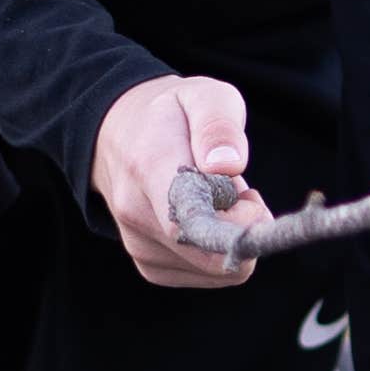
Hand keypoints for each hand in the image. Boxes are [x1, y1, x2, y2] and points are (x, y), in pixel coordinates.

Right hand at [95, 75, 266, 286]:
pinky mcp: (149, 264)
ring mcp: (139, 244)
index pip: (188, 222)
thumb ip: (219, 126)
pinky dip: (218, 251)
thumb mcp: (203, 96)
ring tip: (219, 198)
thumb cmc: (172, 114)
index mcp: (149, 167)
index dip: (236, 225)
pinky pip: (204, 275)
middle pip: (210, 256)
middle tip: (242, 192)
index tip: (251, 198)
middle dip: (243, 229)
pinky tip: (209, 218)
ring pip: (213, 269)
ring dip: (231, 238)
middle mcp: (136, 213)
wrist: (118, 133)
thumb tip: (229, 165)